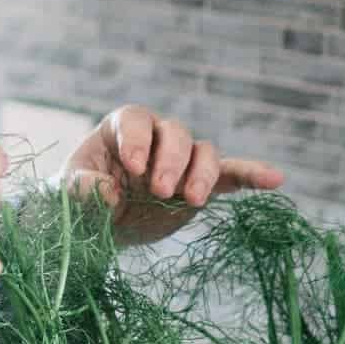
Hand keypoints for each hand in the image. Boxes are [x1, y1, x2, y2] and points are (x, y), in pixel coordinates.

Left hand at [63, 106, 282, 244]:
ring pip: (204, 153)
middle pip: (176, 135)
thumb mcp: (69, 191)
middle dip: (171, 161)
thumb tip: (109, 193)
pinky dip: (252, 175)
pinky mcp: (201, 186)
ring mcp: (183, 161)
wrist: (96, 223)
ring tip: (191, 200)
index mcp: (123, 128)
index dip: (137, 140)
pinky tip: (275, 180)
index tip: (133, 167)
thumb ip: (82, 187)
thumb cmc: (79, 198)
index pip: (136, 121)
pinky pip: (232, 175)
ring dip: (202, 174)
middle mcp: (158, 137)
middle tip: (160, 190)